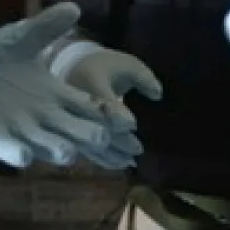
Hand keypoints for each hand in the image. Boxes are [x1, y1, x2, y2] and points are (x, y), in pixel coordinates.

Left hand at [0, 3, 126, 167]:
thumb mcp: (24, 37)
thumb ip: (48, 26)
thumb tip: (75, 7)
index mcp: (54, 95)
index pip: (86, 108)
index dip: (104, 115)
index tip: (124, 122)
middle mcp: (42, 116)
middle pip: (73, 131)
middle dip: (87, 135)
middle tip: (103, 137)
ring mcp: (18, 129)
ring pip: (45, 144)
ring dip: (57, 150)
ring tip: (69, 153)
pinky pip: (6, 149)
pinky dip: (15, 153)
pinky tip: (25, 155)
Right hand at [49, 41, 162, 169]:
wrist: (77, 69)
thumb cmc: (108, 68)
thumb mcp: (128, 65)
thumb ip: (144, 78)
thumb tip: (157, 95)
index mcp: (91, 82)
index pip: (103, 103)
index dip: (118, 116)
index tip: (132, 125)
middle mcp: (76, 103)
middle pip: (96, 127)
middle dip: (117, 140)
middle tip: (138, 149)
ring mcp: (72, 119)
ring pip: (89, 143)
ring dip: (111, 154)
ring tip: (131, 161)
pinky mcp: (71, 131)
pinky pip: (86, 149)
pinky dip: (103, 158)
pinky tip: (120, 164)